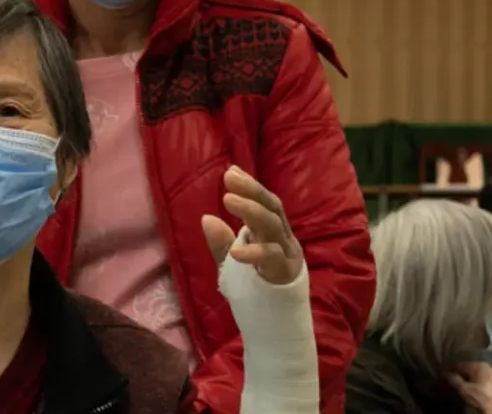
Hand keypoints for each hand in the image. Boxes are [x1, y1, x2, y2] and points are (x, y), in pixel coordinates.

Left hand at [200, 166, 304, 284]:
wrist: (277, 321)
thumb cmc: (256, 288)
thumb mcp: (232, 264)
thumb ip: (221, 243)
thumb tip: (205, 218)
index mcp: (272, 232)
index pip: (264, 203)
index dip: (250, 186)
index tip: (231, 171)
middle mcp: (282, 238)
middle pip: (271, 207)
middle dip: (251, 191)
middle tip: (229, 178)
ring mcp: (286, 254)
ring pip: (273, 225)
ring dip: (251, 211)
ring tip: (229, 200)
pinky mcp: (285, 272)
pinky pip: (272, 258)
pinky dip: (254, 252)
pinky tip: (236, 250)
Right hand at [448, 361, 491, 413]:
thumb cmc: (480, 397)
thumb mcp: (464, 390)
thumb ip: (454, 380)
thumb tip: (446, 373)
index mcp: (479, 364)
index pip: (462, 364)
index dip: (453, 370)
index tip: (447, 376)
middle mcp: (488, 365)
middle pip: (471, 367)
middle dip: (463, 373)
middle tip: (456, 381)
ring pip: (479, 373)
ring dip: (472, 378)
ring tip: (465, 385)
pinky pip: (485, 378)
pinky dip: (479, 381)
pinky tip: (476, 388)